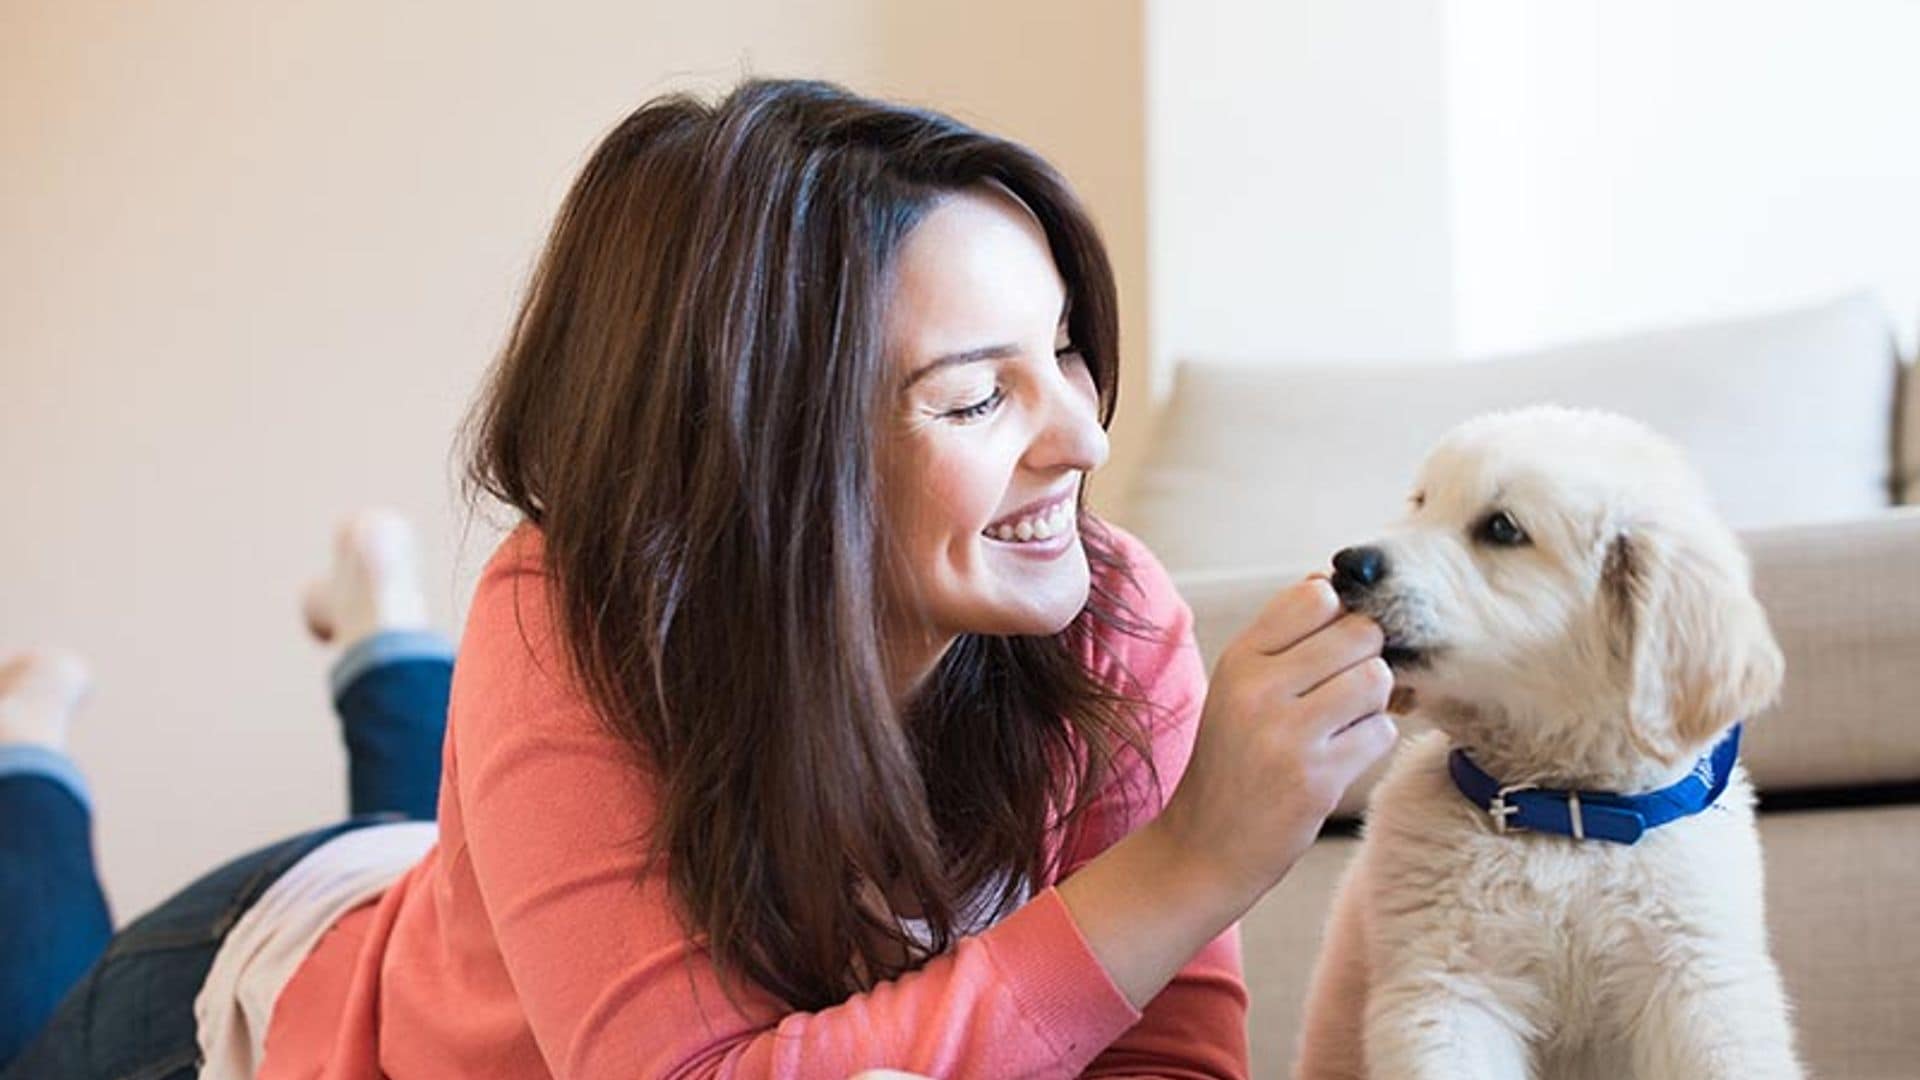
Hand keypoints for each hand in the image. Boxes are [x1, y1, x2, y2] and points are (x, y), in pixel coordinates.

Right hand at [1155, 575, 1397, 905]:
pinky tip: (1341, 756)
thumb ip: (1280, 637)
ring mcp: (1288, 734)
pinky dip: (1372, 741)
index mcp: (1238, 658)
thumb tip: (1327, 581)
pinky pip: (1380, 731)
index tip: (1332, 646)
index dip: (1339, 616)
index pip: (1315, 596)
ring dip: (1374, 701)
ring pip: (1376, 679)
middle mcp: (1259, 688)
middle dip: (1365, 657)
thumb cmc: (1231, 759)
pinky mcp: (1316, 778)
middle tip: (1346, 688)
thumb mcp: (1237, 687)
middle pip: (1359, 633)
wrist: (1206, 845)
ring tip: (1344, 722)